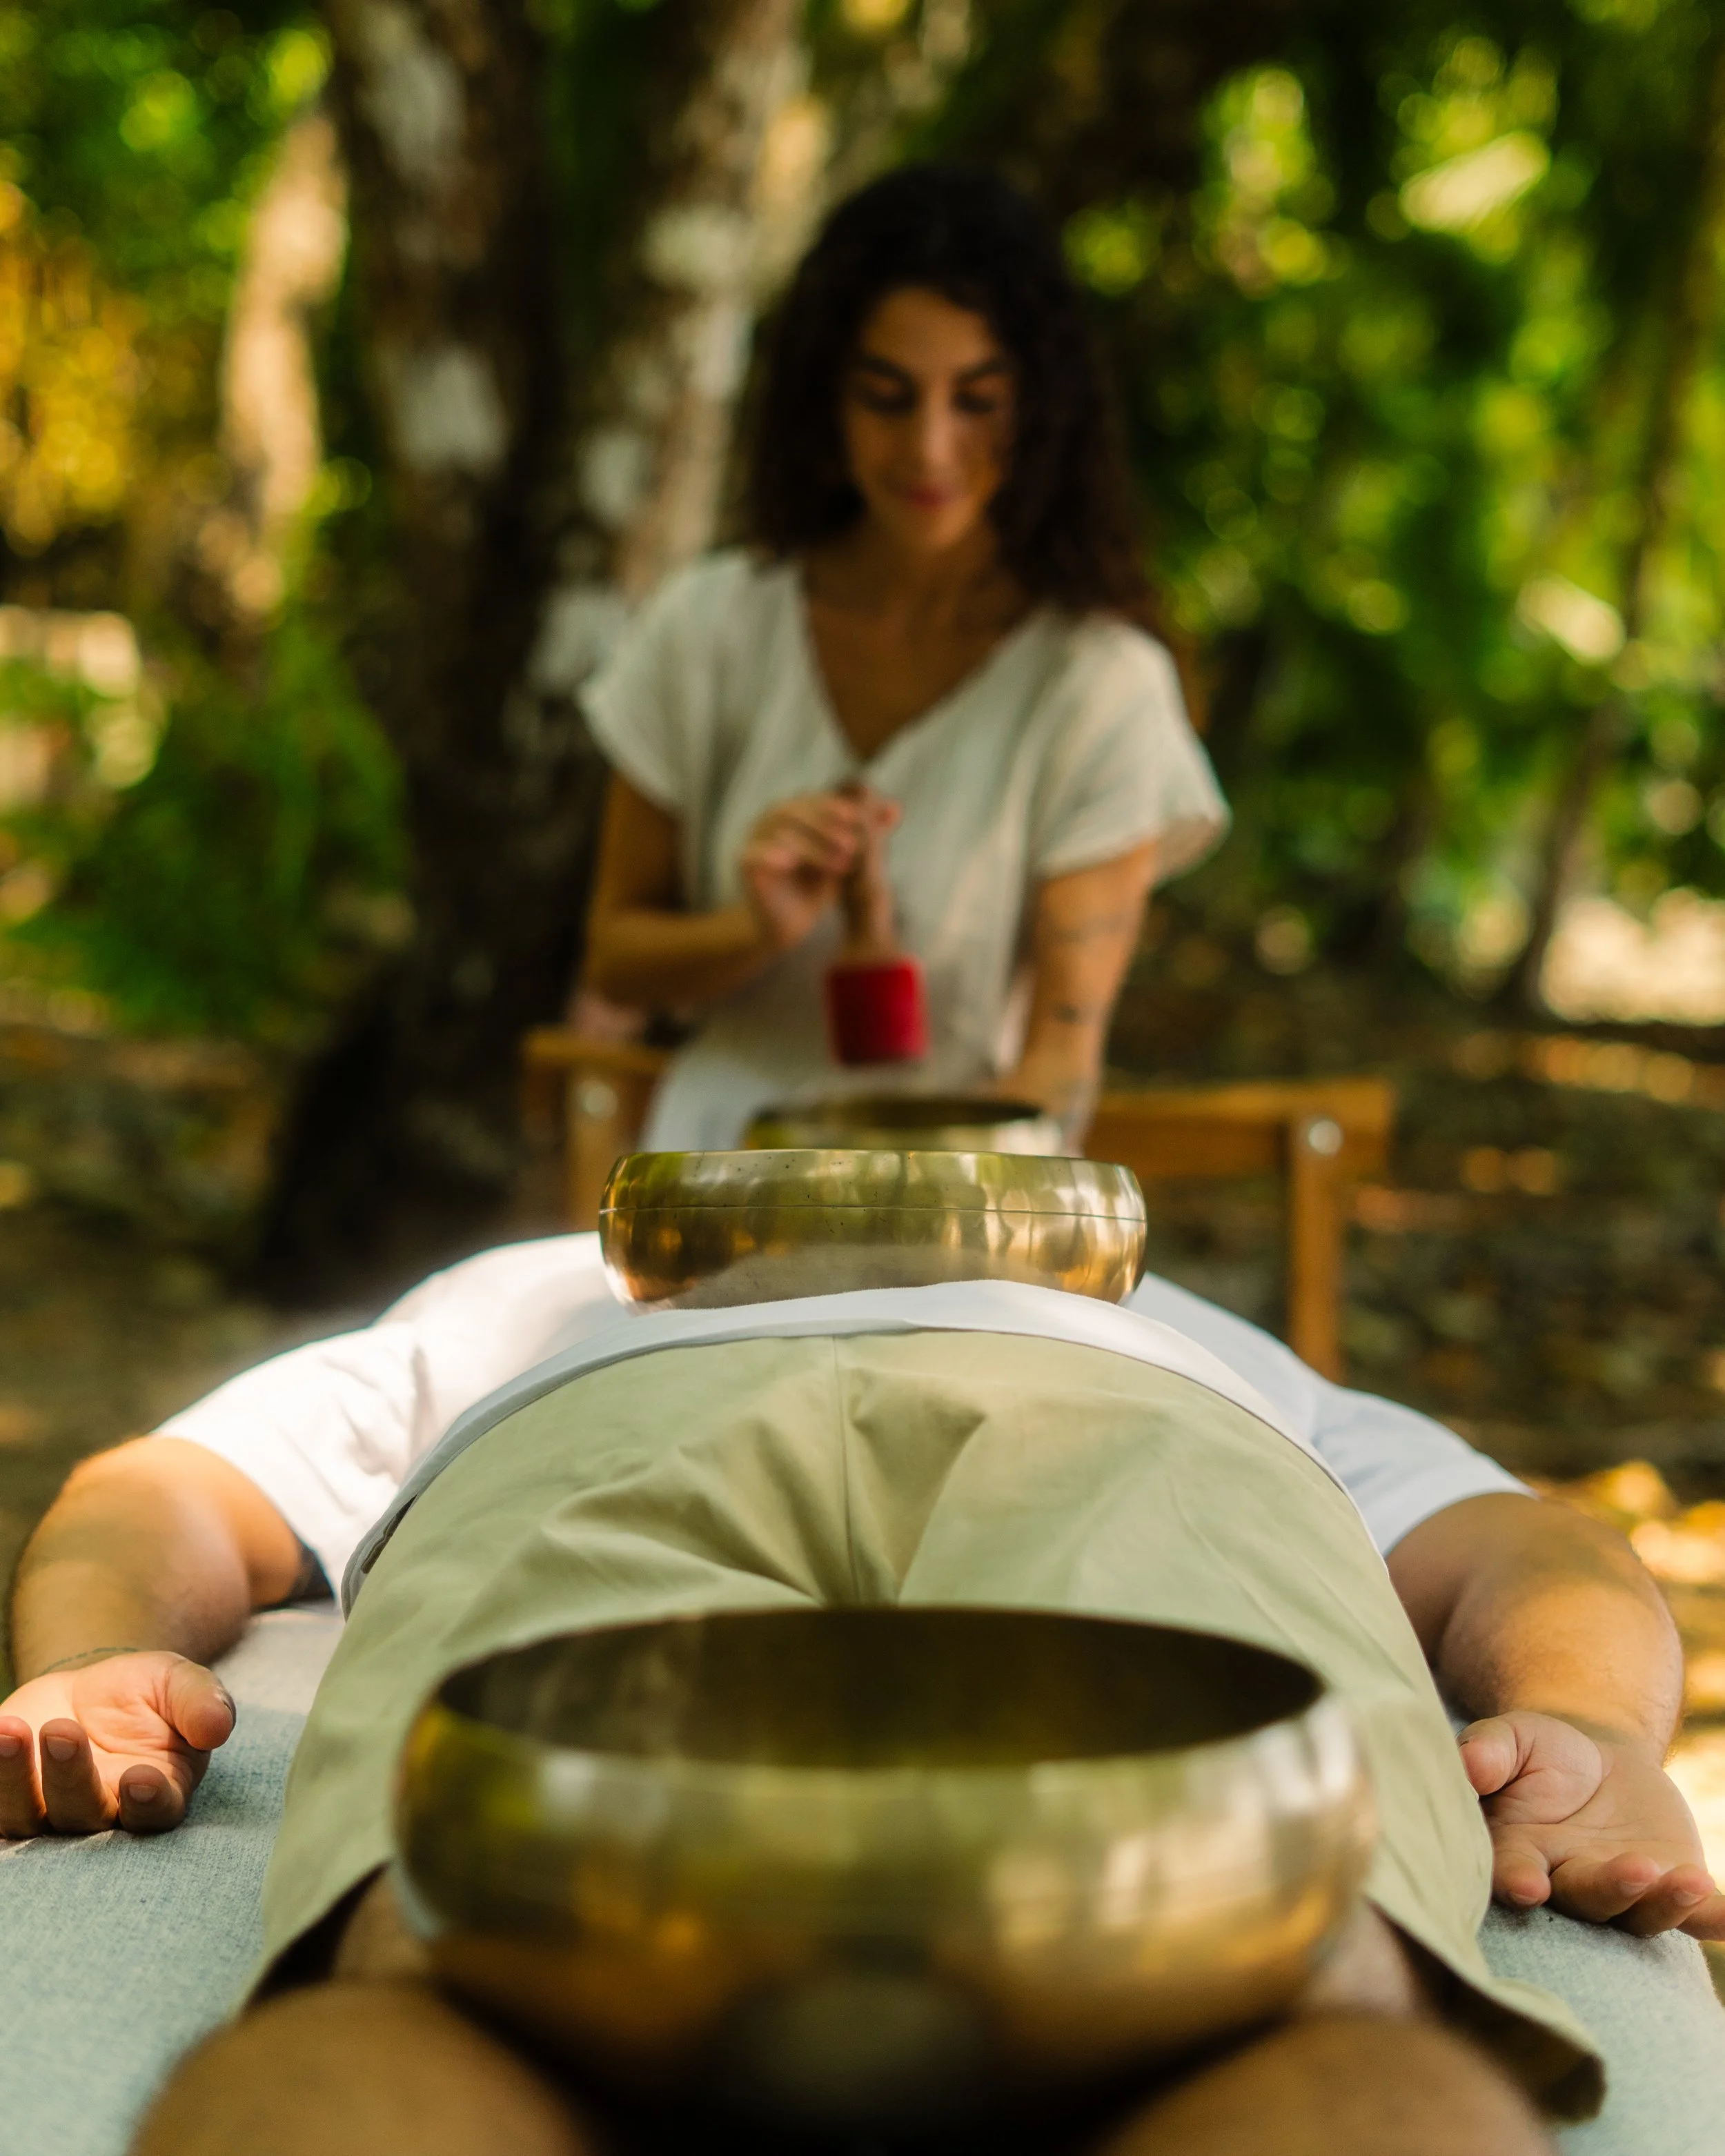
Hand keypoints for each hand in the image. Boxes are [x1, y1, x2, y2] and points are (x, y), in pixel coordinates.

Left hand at [0, 1651, 235, 1836]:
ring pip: (23, 1816)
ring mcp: (45, 1812)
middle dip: (70, 1777)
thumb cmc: (149, 1695)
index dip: (147, 1802)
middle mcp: (99, 1816)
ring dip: (11, 1780)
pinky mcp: (5, 1798)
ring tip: (9, 1731)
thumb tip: (218, 1725)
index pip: (154, 1813)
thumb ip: (201, 1703)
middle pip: (82, 1816)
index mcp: (155, 1793)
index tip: (139, 1778)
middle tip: (62, 1732)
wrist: (93, 1695)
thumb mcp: (179, 1684)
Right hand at [739, 788, 898, 954]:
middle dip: (826, 825)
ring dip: (813, 846)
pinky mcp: (744, 861)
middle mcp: (771, 819)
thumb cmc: (816, 887)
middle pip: (797, 809)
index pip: (815, 800)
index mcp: (794, 812)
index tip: (858, 818)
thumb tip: (897, 808)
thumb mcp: (847, 858)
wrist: (787, 924)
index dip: (836, 806)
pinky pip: (754, 852)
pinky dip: (771, 854)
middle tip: (852, 845)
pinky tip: (790, 863)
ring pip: (781, 830)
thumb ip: (867, 832)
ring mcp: (755, 838)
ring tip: (840, 867)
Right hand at [1460, 1708, 1724, 1936]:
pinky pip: (1696, 1916)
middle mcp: (1569, 1884)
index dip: (1517, 1883)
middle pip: (1587, 1900)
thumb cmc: (1541, 1753)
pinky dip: (1717, 1919)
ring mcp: (1623, 1892)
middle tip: (1632, 1871)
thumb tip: (1468, 1766)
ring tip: (1687, 1878)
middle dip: (1610, 1890)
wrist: (1599, 1764)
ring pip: (1641, 1914)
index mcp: (1520, 1852)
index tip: (1526, 1886)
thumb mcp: (1512, 1737)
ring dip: (1665, 1902)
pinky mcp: (1668, 1889)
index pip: (1513, 1874)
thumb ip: (1489, 1751)